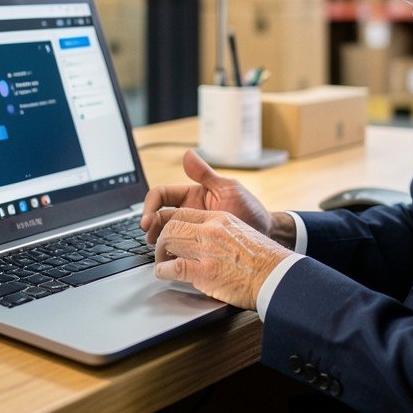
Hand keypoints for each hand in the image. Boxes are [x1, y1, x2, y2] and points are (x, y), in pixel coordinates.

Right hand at [141, 149, 274, 244]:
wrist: (265, 233)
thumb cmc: (250, 209)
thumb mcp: (228, 188)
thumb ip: (206, 174)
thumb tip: (187, 154)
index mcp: (190, 196)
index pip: (160, 195)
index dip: (149, 205)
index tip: (147, 220)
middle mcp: (187, 212)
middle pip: (157, 215)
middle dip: (149, 225)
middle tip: (150, 237)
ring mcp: (191, 230)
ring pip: (164, 232)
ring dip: (156, 238)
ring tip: (156, 249)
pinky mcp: (196, 247)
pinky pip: (177, 248)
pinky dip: (169, 251)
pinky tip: (168, 258)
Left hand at [153, 207, 292, 310]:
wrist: (277, 275)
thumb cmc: (263, 258)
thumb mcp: (241, 230)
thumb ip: (222, 228)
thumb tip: (207, 234)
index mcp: (219, 219)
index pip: (183, 212)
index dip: (168, 221)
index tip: (165, 232)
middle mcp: (211, 230)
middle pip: (171, 224)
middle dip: (160, 237)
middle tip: (160, 249)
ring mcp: (207, 250)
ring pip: (168, 241)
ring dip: (159, 253)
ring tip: (161, 262)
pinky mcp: (205, 271)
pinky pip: (173, 267)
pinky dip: (162, 270)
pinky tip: (164, 273)